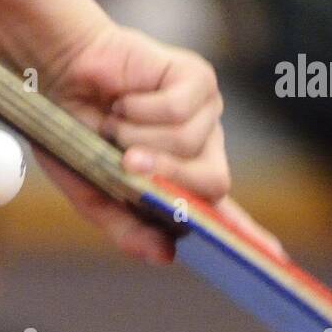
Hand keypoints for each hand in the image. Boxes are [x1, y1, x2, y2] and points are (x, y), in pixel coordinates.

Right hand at [38, 23, 283, 262]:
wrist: (58, 75)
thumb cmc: (73, 131)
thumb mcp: (93, 193)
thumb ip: (126, 227)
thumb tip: (167, 255)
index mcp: (180, 180)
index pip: (223, 214)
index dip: (249, 236)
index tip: (274, 256)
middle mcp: (201, 148)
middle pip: (212, 182)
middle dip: (166, 176)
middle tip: (125, 163)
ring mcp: (204, 114)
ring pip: (188, 144)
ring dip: (136, 136)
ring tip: (115, 121)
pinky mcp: (199, 80)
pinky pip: (180, 109)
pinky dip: (140, 109)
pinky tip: (126, 99)